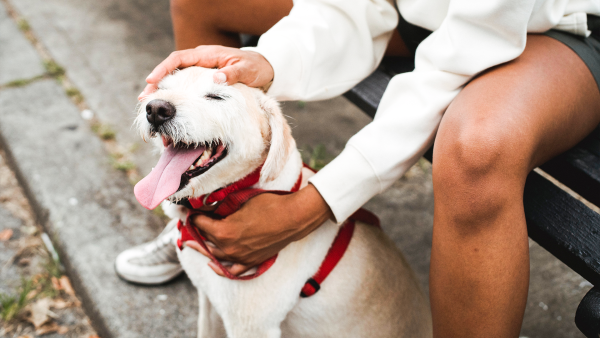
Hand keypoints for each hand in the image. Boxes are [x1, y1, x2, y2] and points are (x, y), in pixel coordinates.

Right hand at [139, 46, 273, 99]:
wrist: (264, 70)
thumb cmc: (255, 68)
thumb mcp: (247, 70)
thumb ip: (233, 74)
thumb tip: (216, 78)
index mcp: (207, 54)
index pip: (179, 58)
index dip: (164, 69)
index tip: (152, 80)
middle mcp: (200, 60)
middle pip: (172, 69)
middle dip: (157, 82)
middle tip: (144, 98)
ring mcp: (200, 71)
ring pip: (176, 79)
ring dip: (164, 91)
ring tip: (151, 104)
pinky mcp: (203, 81)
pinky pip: (185, 87)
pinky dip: (175, 96)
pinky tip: (169, 108)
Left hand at [184, 184, 332, 276]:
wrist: (292, 218)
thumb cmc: (268, 205)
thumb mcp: (241, 202)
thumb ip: (223, 208)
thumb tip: (211, 208)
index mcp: (223, 231)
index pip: (200, 224)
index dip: (193, 216)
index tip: (189, 211)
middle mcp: (228, 248)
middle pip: (204, 241)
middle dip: (195, 232)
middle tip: (187, 226)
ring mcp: (240, 257)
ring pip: (214, 255)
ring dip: (203, 248)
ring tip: (193, 244)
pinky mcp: (251, 262)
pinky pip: (232, 271)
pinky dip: (220, 269)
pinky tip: (212, 264)